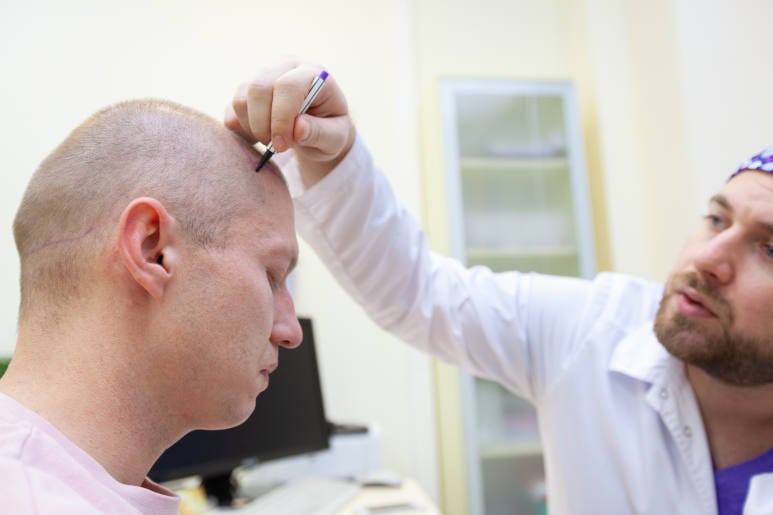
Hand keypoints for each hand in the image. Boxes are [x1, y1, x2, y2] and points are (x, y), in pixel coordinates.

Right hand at [226, 58, 355, 185]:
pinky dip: (242, 128)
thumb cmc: (330, 131)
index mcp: (313, 74)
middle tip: (275, 147)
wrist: (318, 128)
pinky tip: (260, 137)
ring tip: (271, 142)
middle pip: (259, 87)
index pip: (288, 86)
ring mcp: (264, 75)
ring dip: (252, 127)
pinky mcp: (247, 89)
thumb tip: (298, 128)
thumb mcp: (335, 138)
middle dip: (263, 124)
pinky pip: (232, 108)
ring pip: (242, 97)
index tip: (282, 145)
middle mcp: (286, 67)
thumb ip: (321, 133)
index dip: (281, 118)